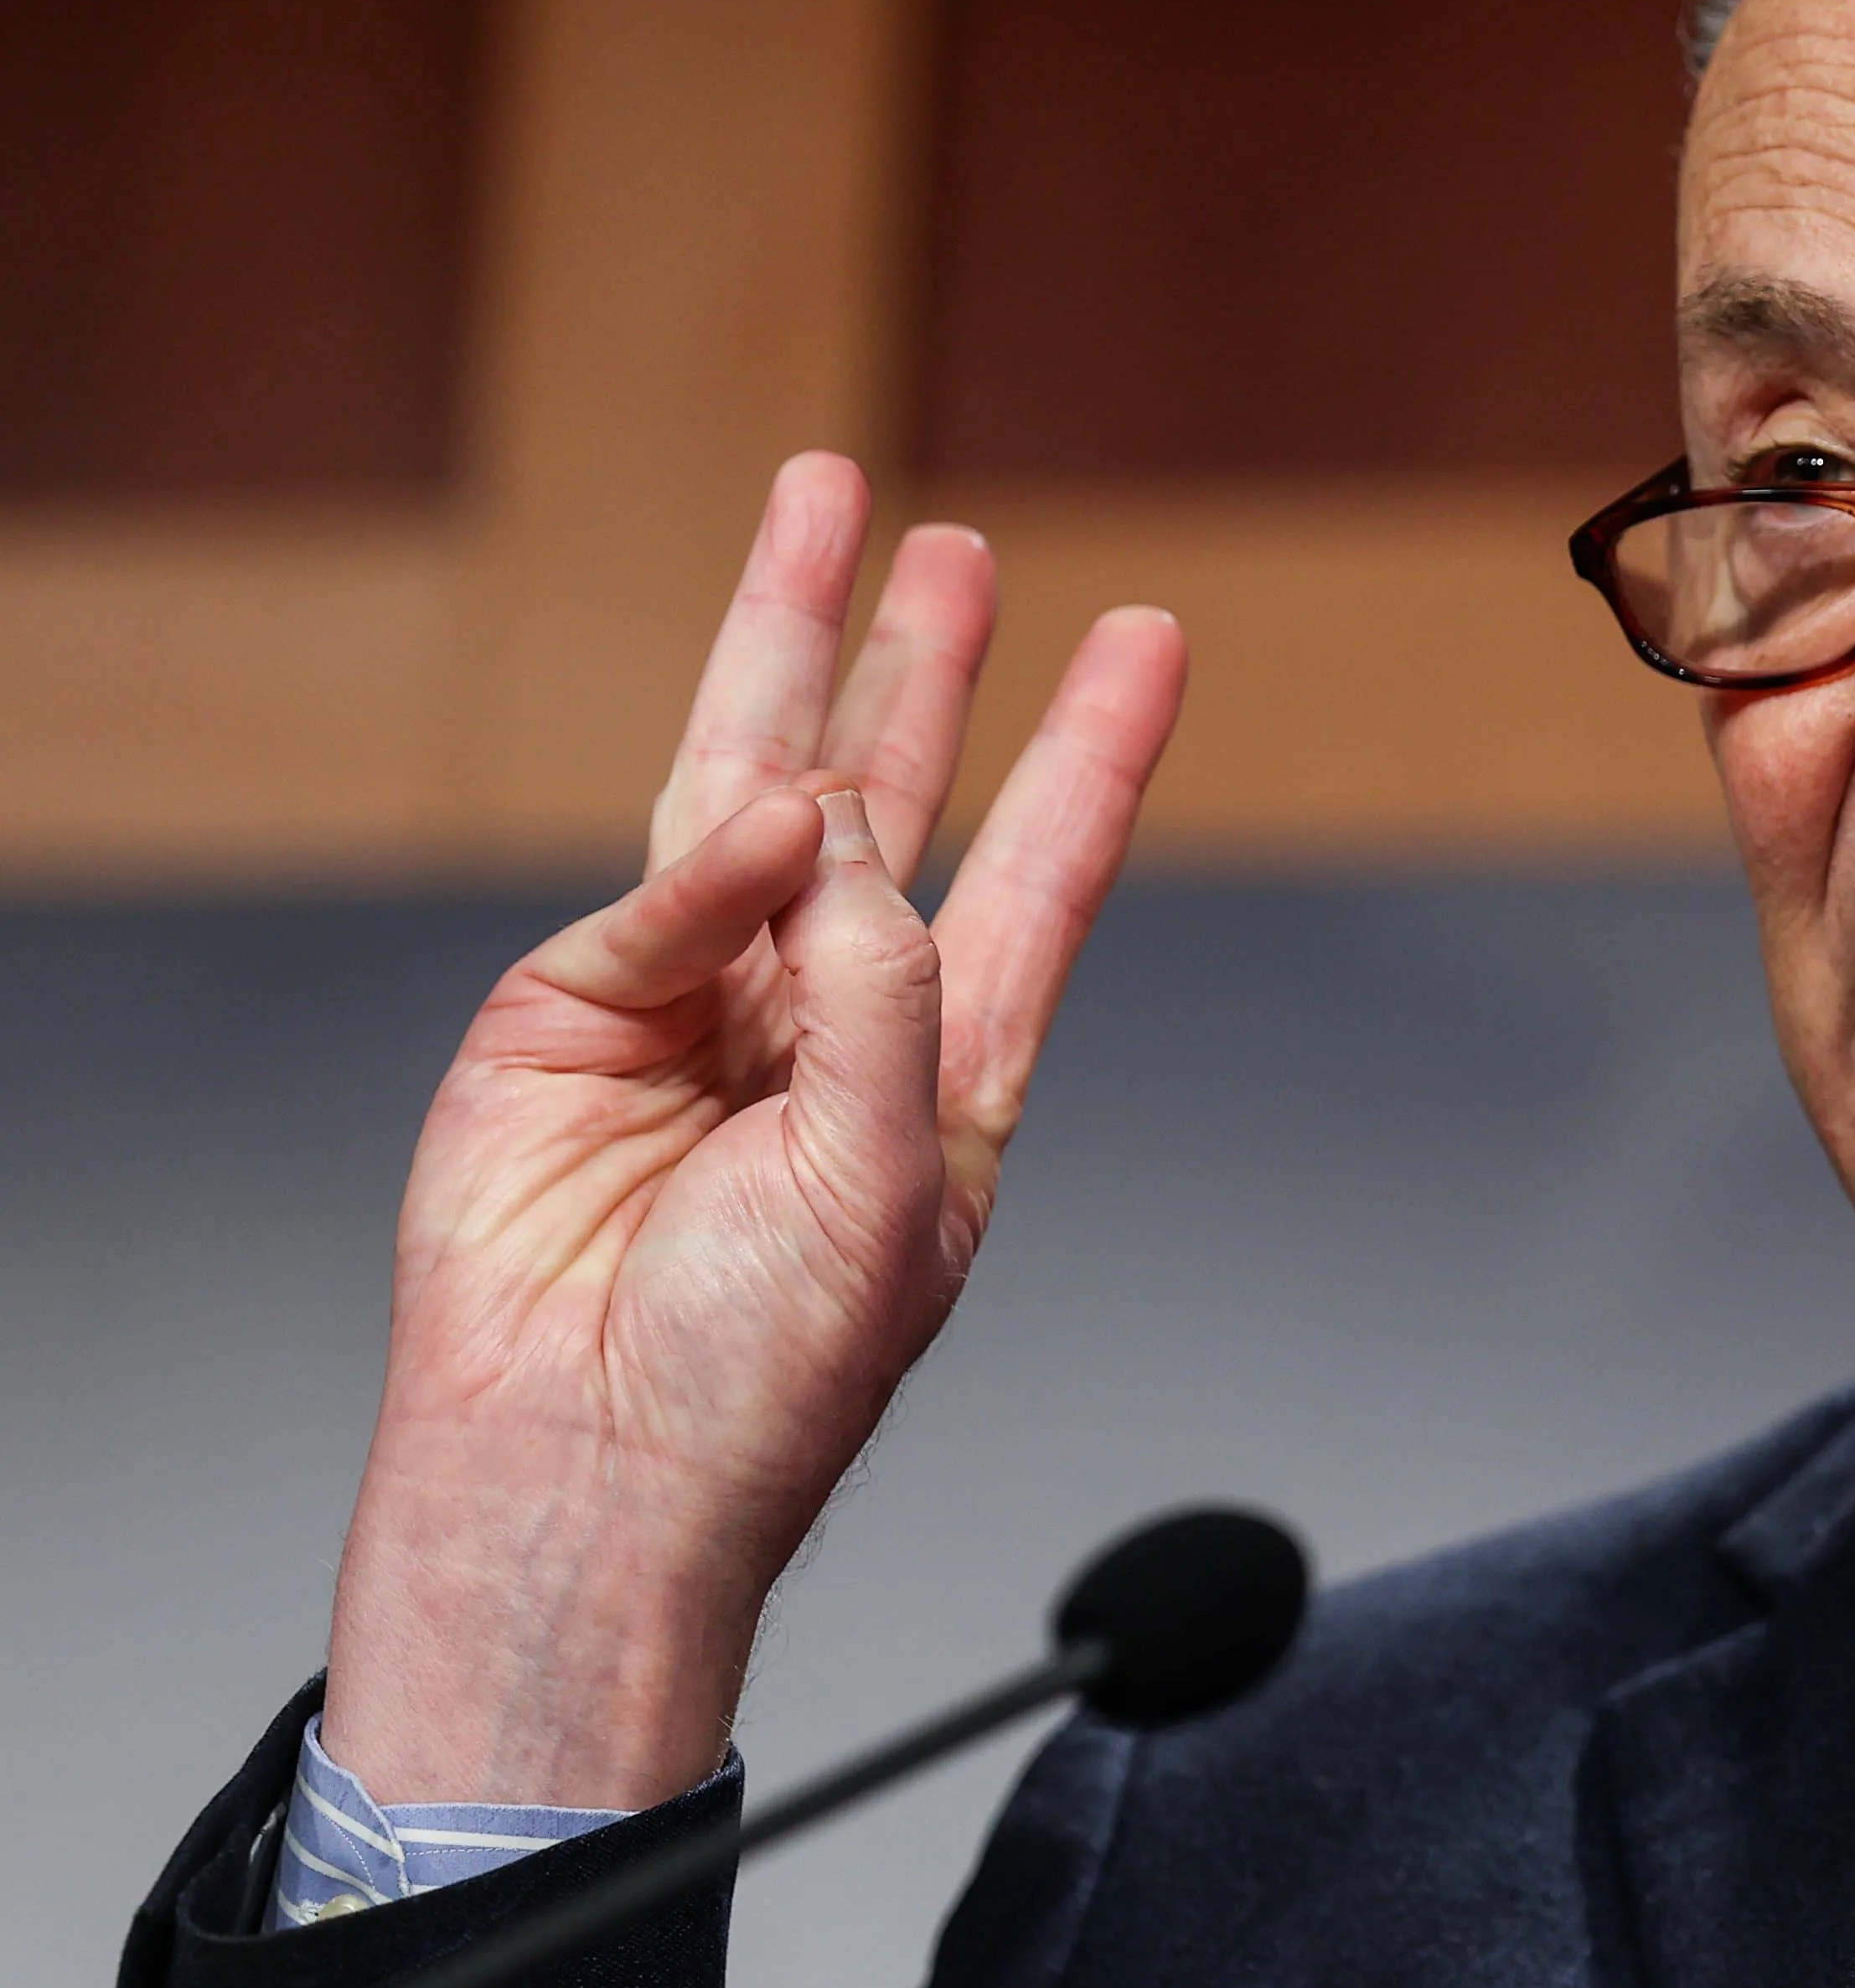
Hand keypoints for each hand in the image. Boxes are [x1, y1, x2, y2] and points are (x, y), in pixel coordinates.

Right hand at [321, 456, 1188, 1806]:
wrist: (580, 1471)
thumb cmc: (755, 1380)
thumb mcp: (885, 1183)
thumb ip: (876, 994)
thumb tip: (824, 832)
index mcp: (943, 1070)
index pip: (1041, 872)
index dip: (1093, 757)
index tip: (1149, 645)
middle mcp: (828, 1017)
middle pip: (891, 796)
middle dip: (923, 666)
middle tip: (959, 551)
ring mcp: (697, 1003)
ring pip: (755, 787)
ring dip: (795, 653)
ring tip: (832, 516)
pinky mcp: (573, 1012)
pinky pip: (662, 890)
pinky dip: (709, 857)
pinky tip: (754, 826)